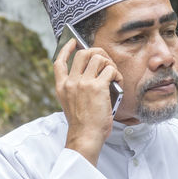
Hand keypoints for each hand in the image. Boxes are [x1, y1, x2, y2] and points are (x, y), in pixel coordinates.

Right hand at [53, 39, 122, 165]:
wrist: (86, 136)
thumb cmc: (83, 124)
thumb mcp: (72, 104)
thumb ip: (77, 88)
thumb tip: (94, 73)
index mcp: (62, 87)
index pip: (59, 62)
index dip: (66, 49)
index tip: (73, 42)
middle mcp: (70, 82)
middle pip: (83, 53)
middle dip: (97, 52)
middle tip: (106, 61)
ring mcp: (83, 83)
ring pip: (98, 58)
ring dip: (109, 64)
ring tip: (113, 76)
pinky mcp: (97, 86)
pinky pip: (110, 70)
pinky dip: (117, 74)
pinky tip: (118, 83)